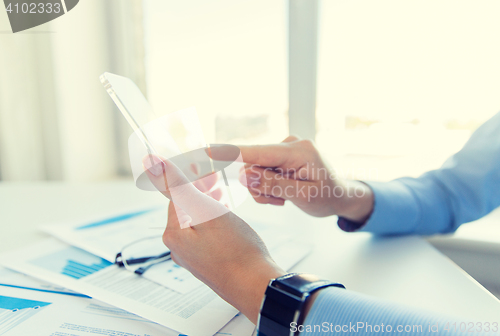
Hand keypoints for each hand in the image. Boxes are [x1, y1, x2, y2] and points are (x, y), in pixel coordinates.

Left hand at [142, 154, 285, 323]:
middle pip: (184, 208)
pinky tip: (224, 220)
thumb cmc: (236, 250)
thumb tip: (151, 163)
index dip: (192, 179)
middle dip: (199, 191)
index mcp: (174, 233)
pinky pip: (202, 236)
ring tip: (222, 195)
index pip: (176, 195)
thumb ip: (178, 186)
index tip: (208, 169)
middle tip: (216, 179)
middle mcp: (177, 248)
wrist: (256, 286)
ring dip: (206, 205)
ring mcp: (191, 258)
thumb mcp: (207, 210)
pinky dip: (211, 222)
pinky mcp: (204, 264)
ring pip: (194, 221)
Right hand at [209, 136, 373, 221]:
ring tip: (284, 198)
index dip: (229, 152)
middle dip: (260, 186)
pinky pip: (261, 171)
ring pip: (255, 171)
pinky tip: (283, 193)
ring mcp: (284, 149)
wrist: (340, 195)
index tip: (205, 150)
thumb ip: (273, 185)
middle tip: (279, 200)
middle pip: (253, 165)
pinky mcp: (281, 155)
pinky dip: (268, 186)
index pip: (257, 152)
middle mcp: (289, 144)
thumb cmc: (327, 196)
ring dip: (265, 189)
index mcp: (298, 151)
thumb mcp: (303, 196)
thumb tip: (244, 175)